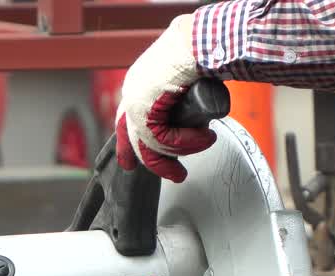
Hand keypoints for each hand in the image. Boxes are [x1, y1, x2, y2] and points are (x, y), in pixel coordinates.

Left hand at [115, 14, 217, 182]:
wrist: (199, 40)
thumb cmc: (199, 51)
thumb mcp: (186, 79)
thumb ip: (181, 98)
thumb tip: (196, 115)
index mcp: (139, 83)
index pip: (127, 120)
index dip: (129, 145)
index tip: (131, 163)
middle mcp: (132, 93)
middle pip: (135, 140)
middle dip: (157, 163)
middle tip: (177, 175)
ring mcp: (135, 101)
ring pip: (153, 143)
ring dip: (185, 148)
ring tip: (207, 139)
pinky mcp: (144, 109)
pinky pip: (162, 139)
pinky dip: (187, 142)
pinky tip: (203, 136)